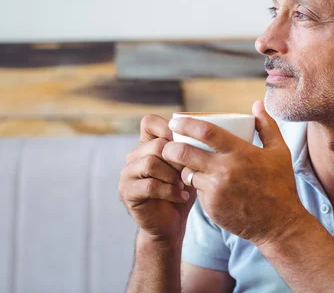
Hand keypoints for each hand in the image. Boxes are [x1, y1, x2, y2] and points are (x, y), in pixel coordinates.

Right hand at [118, 114, 195, 241]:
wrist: (172, 222)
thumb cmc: (182, 190)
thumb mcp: (188, 166)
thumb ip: (187, 148)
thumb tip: (196, 134)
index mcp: (147, 145)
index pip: (149, 122)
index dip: (169, 128)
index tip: (186, 143)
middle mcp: (134, 156)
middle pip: (156, 145)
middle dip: (178, 159)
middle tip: (189, 172)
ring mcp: (127, 174)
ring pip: (150, 163)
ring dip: (172, 175)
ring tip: (183, 185)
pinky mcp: (127, 192)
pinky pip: (150, 185)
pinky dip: (169, 191)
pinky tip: (180, 196)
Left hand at [162, 101, 309, 246]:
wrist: (280, 224)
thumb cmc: (281, 185)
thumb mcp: (279, 152)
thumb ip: (267, 126)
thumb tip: (257, 104)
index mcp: (241, 152)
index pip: (205, 132)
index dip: (186, 124)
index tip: (176, 122)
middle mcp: (225, 171)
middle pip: (184, 153)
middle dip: (170, 147)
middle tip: (168, 144)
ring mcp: (216, 191)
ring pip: (187, 174)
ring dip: (184, 168)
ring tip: (187, 165)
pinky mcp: (211, 208)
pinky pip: (197, 192)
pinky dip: (198, 186)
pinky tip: (205, 186)